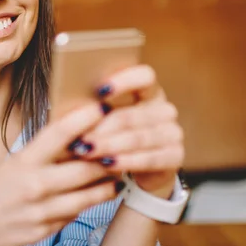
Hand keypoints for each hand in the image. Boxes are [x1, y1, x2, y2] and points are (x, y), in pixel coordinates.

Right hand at [0, 102, 118, 245]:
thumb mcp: (11, 163)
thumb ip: (42, 153)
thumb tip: (76, 135)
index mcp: (22, 162)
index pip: (57, 135)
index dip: (83, 119)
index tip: (104, 107)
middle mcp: (33, 186)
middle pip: (84, 169)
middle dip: (108, 158)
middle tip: (125, 146)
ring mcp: (40, 212)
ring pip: (87, 197)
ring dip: (107, 185)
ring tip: (118, 174)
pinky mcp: (44, 231)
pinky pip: (74, 215)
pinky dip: (86, 203)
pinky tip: (95, 195)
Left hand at [73, 65, 183, 197]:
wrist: (141, 170)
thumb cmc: (114, 136)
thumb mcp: (105, 120)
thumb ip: (94, 107)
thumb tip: (69, 101)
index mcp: (149, 91)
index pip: (145, 76)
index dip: (124, 80)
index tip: (99, 89)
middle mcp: (165, 109)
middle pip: (134, 114)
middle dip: (104, 126)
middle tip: (81, 136)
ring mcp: (173, 132)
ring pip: (139, 137)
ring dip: (110, 145)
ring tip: (87, 151)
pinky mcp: (176, 156)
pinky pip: (149, 159)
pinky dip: (126, 162)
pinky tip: (107, 165)